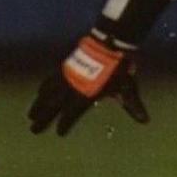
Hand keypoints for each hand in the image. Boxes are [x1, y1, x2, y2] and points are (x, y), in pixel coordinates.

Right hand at [28, 37, 148, 135]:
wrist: (109, 44)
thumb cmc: (119, 69)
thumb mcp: (126, 88)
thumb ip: (132, 106)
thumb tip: (145, 121)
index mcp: (85, 96)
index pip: (71, 115)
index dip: (65, 124)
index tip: (60, 133)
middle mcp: (71, 88)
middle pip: (53, 107)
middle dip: (43, 119)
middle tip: (33, 131)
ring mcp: (66, 77)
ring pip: (48, 94)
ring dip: (38, 105)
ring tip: (31, 116)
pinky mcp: (64, 67)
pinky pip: (50, 80)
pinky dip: (43, 88)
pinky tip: (39, 93)